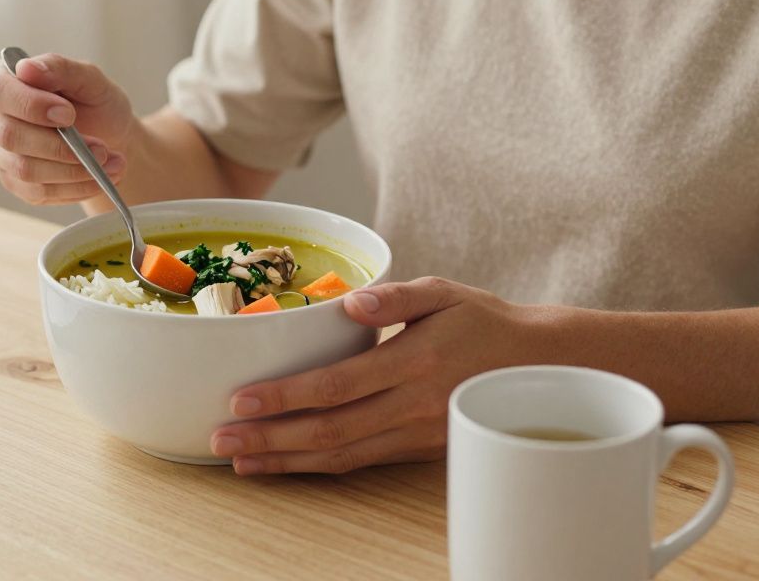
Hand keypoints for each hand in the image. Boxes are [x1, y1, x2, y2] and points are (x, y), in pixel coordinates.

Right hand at [0, 53, 135, 204]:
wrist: (109, 137)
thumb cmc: (93, 102)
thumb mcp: (89, 79)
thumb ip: (60, 69)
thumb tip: (26, 68)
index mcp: (0, 79)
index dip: (31, 105)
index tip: (68, 114)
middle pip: (8, 135)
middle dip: (59, 146)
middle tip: (99, 148)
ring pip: (24, 169)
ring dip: (73, 170)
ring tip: (108, 162)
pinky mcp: (13, 181)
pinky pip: (37, 192)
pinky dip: (75, 188)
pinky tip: (100, 179)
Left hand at [210, 277, 552, 473]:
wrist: (538, 367)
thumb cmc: (484, 322)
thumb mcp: (446, 292)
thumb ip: (398, 296)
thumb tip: (352, 302)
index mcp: (413, 361)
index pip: (337, 385)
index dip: (286, 397)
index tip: (241, 399)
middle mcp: (411, 406)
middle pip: (330, 430)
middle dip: (270, 438)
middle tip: (220, 440)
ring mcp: (414, 435)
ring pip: (341, 456)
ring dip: (285, 461)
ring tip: (239, 462)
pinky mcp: (416, 451)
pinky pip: (359, 462)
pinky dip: (315, 467)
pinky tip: (283, 463)